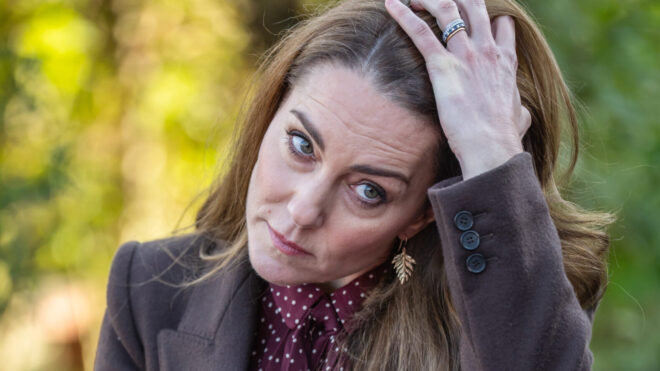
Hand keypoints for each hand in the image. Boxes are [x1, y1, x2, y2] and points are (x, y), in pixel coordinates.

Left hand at [385, 0, 530, 178]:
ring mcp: (466, 55)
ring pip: (447, 9)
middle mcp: (487, 50)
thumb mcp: (520, 118)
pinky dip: (403, 15)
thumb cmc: (503, 138)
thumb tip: (521, 114)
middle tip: (438, 1)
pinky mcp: (443, 67)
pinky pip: (421, 33)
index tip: (472, 19)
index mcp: (506, 61)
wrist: (492, 148)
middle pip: (474, 6)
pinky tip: (391, 4)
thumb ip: (518, 109)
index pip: (500, 24)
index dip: (487, 18)